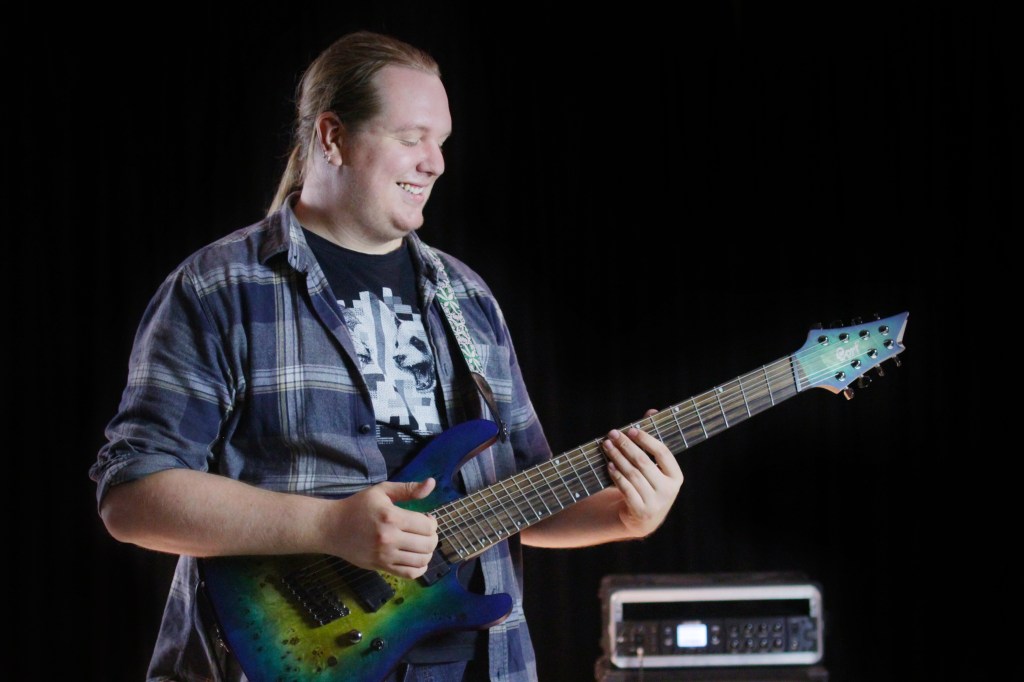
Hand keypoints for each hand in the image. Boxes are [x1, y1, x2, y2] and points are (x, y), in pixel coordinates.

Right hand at [323, 478, 438, 578]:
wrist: (332, 527)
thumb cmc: (358, 506)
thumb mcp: (381, 491)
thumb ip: (408, 489)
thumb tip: (431, 483)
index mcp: (391, 517)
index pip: (427, 526)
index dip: (432, 522)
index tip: (426, 519)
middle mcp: (389, 538)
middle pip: (427, 544)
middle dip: (432, 537)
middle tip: (425, 532)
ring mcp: (385, 555)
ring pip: (421, 561)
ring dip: (428, 552)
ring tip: (421, 544)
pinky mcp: (380, 566)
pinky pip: (409, 574)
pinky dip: (420, 569)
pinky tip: (417, 559)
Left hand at [602, 409, 683, 537]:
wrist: (643, 518)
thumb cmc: (649, 484)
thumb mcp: (655, 466)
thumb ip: (652, 440)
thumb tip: (652, 411)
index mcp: (676, 476)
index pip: (663, 453)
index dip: (647, 439)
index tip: (632, 429)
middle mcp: (668, 490)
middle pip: (644, 462)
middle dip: (627, 445)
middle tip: (613, 433)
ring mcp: (655, 502)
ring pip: (633, 474)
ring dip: (618, 458)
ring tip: (607, 446)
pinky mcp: (640, 511)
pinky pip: (626, 489)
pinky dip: (617, 476)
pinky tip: (609, 464)